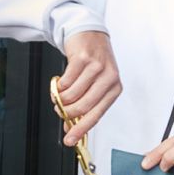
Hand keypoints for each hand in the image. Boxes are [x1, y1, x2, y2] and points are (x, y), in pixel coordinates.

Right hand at [55, 31, 121, 146]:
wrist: (90, 34)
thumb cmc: (94, 61)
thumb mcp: (97, 84)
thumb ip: (87, 106)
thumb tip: (72, 129)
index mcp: (114, 88)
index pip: (97, 115)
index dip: (81, 129)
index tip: (69, 140)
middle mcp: (109, 78)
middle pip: (83, 107)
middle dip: (66, 113)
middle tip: (59, 110)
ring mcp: (97, 68)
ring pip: (72, 95)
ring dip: (60, 99)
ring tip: (59, 95)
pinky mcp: (83, 59)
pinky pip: (65, 81)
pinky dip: (58, 86)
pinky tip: (60, 82)